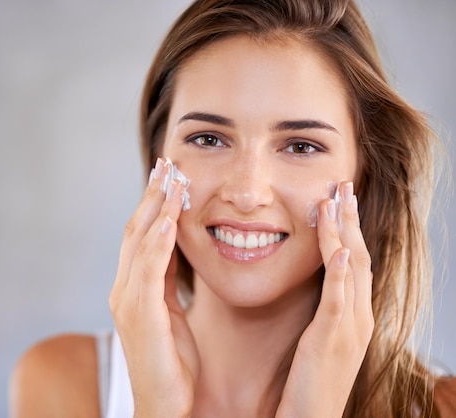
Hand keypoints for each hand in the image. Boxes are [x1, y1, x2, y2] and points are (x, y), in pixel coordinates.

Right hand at [109, 158, 199, 417]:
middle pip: (135, 230)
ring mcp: (128, 301)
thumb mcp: (171, 313)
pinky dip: (157, 241)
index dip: (153, 203)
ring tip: (172, 179)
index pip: (141, 234)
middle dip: (152, 195)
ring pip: (139, 243)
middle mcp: (124, 289)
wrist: (165, 407)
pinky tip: (170, 219)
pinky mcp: (140, 316)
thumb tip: (175, 248)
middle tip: (168, 162)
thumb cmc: (172, 363)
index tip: (169, 174)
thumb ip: (167, 281)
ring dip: (156, 208)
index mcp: (133, 288)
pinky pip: (148, 270)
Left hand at [277, 181, 373, 417]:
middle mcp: (358, 316)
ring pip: (353, 271)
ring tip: (337, 200)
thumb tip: (311, 282)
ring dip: (345, 233)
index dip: (347, 227)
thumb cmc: (308, 381)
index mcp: (352, 313)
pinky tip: (340, 250)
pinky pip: (340, 302)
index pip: (353, 259)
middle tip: (343, 184)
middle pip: (359, 256)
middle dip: (350, 219)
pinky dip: (341, 274)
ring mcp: (350, 329)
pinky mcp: (333, 341)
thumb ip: (319, 309)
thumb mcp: (317, 338)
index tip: (338, 196)